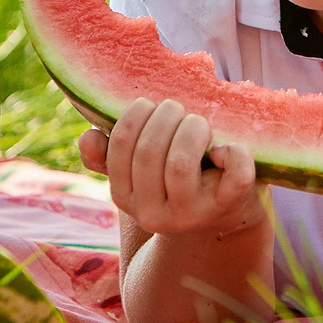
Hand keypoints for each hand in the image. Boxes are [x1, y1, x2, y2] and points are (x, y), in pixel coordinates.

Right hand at [79, 98, 264, 236]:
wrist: (221, 218)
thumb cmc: (175, 178)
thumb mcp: (138, 171)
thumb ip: (108, 155)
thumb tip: (88, 137)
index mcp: (123, 195)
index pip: (120, 144)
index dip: (137, 113)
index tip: (151, 104)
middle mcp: (151, 213)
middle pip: (149, 151)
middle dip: (167, 115)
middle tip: (179, 109)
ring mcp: (190, 214)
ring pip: (181, 163)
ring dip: (193, 128)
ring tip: (198, 123)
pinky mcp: (226, 207)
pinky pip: (234, 177)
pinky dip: (234, 153)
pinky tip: (227, 147)